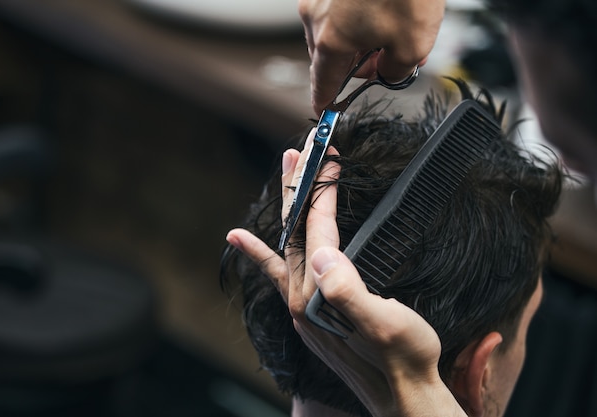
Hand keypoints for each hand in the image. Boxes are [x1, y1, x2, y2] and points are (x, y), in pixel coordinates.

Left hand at [226, 130, 464, 415]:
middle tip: (297, 150)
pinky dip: (260, 253)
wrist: (403, 396)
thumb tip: (321, 255)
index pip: (315, 230)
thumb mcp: (385, 324)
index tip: (330, 158)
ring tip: (287, 176)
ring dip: (288, 208)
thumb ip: (348, 293)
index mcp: (318, 295)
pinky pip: (278, 273)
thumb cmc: (403, 359)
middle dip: (297, 188)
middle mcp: (301, 298)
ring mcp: (302, 305)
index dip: (322, 193)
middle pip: (294, 231)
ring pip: (289, 245)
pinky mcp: (309, 311)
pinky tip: (244, 240)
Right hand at [299, 0, 445, 113]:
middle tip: (388, 60)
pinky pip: (339, 9)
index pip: (322, 83)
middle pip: (330, 58)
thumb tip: (388, 72)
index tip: (324, 109)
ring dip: (360, 39)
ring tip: (394, 28)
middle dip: (357, 65)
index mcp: (330, 41)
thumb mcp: (412, 45)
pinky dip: (359, 16)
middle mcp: (316, 17)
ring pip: (334, 32)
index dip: (325, 101)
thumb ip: (395, 71)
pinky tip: (385, 8)